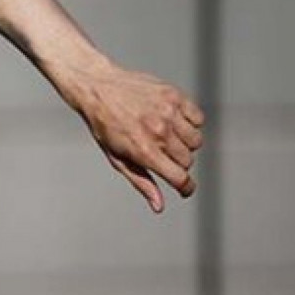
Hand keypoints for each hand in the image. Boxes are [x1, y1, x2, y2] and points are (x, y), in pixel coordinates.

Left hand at [76, 63, 203, 212]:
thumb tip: (159, 206)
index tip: (184, 188)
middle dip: (177, 162)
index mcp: (144, 151)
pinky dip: (190, 122)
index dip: (185, 188)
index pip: (181, 179)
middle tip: (158, 151)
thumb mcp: (116, 158)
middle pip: (188, 161)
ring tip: (165, 134)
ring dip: (185, 143)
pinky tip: (172, 119)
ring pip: (196, 141)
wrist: (96, 88)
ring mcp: (168, 112)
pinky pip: (198, 118)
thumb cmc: (104, 125)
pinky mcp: (174, 95)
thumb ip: (141, 182)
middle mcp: (159, 132)